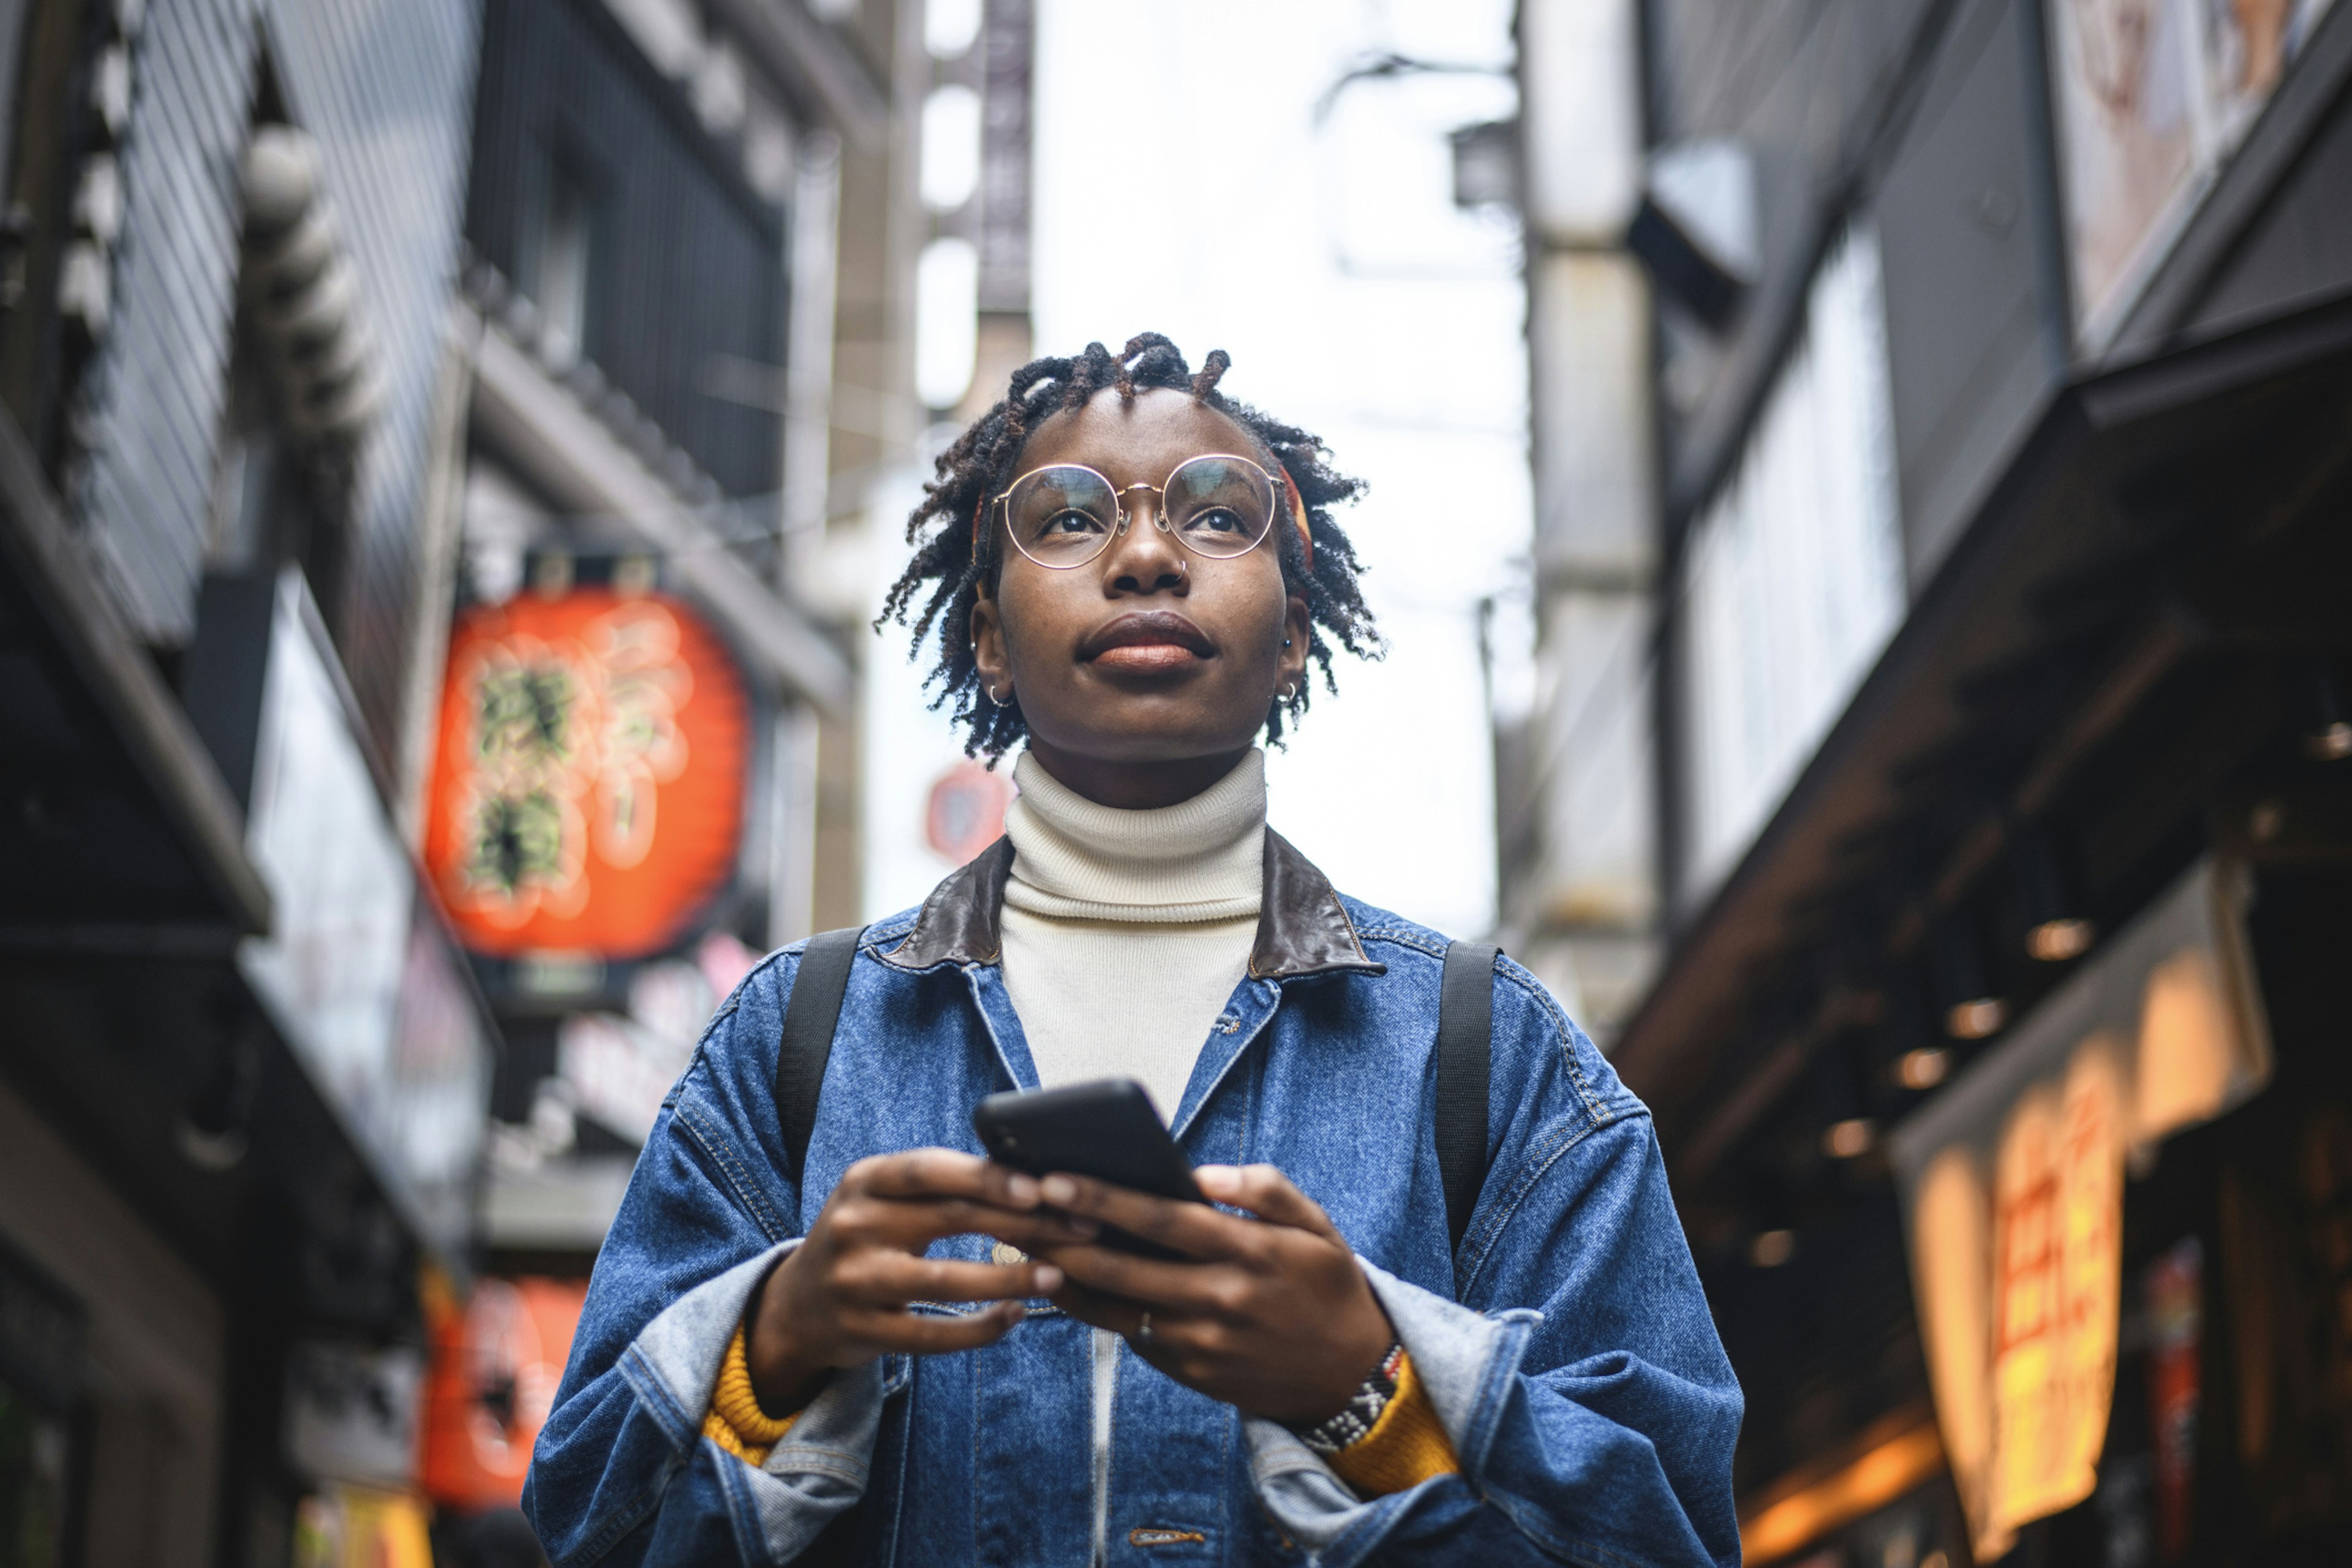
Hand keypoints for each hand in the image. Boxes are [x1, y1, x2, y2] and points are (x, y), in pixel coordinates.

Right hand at [748, 1149, 1094, 1413]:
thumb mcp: (884, 1198)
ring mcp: (855, 1281)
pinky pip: (933, 1335)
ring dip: (1008, 1278)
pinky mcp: (863, 1331)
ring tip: (1056, 1274)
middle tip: (1075, 1227)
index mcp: (864, 1180)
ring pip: (944, 1281)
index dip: (987, 1177)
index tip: (1042, 1187)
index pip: (930, 1170)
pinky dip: (980, 1328)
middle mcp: (854, 1225)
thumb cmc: (866, 1238)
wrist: (798, 1306)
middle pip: (949, 1218)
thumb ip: (939, 1185)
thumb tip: (1031, 1176)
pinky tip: (1015, 1316)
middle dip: (1021, 1223)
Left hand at [1029, 1163, 1392, 1425]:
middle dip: (1065, 1236)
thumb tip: (1204, 1174)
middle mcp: (1220, 1300)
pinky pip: (1132, 1336)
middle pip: (1124, 1266)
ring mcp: (1202, 1343)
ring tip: (1028, 1244)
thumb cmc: (1328, 1288)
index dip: (1104, 1199)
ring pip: (1115, 1307)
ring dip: (1066, 1276)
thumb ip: (1265, 1190)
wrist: (1352, 1377)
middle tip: (1018, 1209)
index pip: (1163, 1220)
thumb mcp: (1317, 1227)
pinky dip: (1097, 1309)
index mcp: (1250, 1253)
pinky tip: (1067, 1282)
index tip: (1056, 1179)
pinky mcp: (1191, 1372)